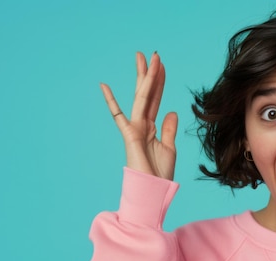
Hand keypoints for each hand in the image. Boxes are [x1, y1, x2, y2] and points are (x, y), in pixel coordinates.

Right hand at [100, 52, 177, 179]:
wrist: (153, 191)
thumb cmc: (159, 174)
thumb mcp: (169, 148)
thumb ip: (169, 129)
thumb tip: (171, 111)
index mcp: (152, 127)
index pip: (156, 99)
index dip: (160, 82)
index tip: (161, 65)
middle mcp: (142, 124)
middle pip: (147, 93)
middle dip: (149, 73)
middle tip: (151, 53)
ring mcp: (135, 128)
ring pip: (140, 97)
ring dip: (143, 78)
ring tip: (143, 58)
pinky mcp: (129, 135)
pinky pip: (119, 116)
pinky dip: (111, 101)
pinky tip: (104, 85)